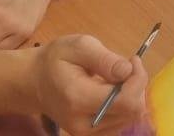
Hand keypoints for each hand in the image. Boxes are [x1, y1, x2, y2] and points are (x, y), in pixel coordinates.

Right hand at [30, 35, 146, 133]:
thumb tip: (127, 71)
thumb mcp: (79, 46)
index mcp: (79, 99)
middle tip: (125, 66)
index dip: (138, 79)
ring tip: (114, 79)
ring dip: (131, 95)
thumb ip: (104, 59)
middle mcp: (83, 124)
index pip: (126, 101)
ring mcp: (86, 134)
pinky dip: (123, 106)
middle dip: (136, 86)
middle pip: (131, 112)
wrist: (35, 83)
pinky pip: (120, 124)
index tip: (133, 60)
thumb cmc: (56, 59)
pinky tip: (111, 92)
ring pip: (128, 119)